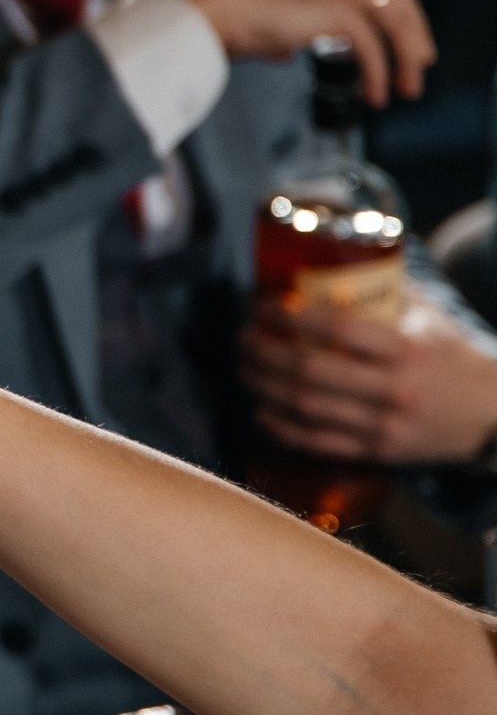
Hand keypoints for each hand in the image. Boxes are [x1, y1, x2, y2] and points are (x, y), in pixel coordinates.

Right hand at [157, 0, 433, 106]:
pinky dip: (378, 72)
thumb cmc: (215, 5)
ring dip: (404, 56)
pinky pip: (371, 44)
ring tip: (405, 87)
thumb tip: (293, 45)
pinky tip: (375, 93)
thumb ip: (289, 14)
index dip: (392, 5)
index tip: (400, 31)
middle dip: (410, 33)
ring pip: (393, 18)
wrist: (199, 3)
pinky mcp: (336, 5)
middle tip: (417, 62)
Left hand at [243, 299, 496, 465]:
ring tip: (243, 369)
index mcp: (407, 350)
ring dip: (265, 387)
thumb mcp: (430, 320)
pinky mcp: (378, 452)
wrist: (493, 416)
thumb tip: (335, 261)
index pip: (340, 329)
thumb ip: (387, 294)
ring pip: (307, 407)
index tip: (265, 307)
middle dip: (266, 353)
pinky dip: (282, 427)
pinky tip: (261, 410)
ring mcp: (384, 425)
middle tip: (244, 338)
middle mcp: (394, 389)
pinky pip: (318, 442)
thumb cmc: (453, 358)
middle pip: (311, 370)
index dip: (294, 317)